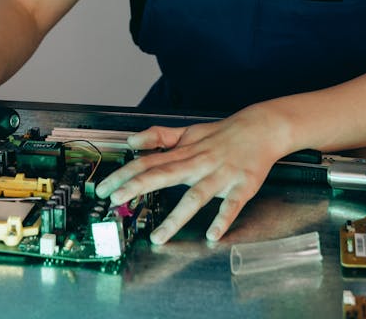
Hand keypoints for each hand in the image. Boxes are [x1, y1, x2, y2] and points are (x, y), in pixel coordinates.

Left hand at [93, 107, 289, 244]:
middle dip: (138, 187)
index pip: (148, 162)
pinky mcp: (242, 186)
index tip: (104, 188)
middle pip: (163, 175)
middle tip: (115, 202)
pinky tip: (212, 234)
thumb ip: (158, 137)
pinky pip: (231, 205)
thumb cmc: (221, 134)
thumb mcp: (187, 131)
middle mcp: (198, 164)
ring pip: (195, 197)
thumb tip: (131, 142)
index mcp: (183, 153)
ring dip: (176, 218)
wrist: (261, 128)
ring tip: (158, 237)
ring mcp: (220, 175)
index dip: (125, 175)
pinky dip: (222, 219)